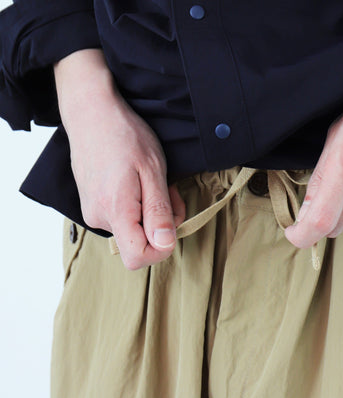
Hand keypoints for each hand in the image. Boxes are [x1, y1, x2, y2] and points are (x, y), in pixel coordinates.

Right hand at [55, 49, 184, 269]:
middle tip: (166, 190)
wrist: (91, 113)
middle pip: (139, 243)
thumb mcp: (153, 171)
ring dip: (150, 212)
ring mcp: (92, 212)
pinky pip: (122, 219)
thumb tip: (164, 245)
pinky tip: (136, 182)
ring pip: (133, 230)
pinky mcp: (91, 206)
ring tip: (149, 181)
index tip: (171, 223)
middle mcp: (98, 217)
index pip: (137, 258)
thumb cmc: (125, 136)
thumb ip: (159, 211)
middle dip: (160, 223)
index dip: (160, 250)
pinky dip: (137, 206)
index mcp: (115, 211)